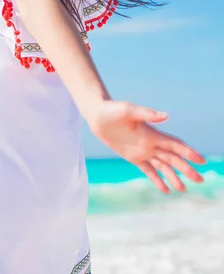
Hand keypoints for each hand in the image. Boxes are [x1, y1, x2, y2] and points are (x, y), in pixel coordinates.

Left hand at [88, 100, 206, 192]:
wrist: (97, 114)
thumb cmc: (113, 109)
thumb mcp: (129, 110)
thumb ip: (147, 114)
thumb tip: (166, 116)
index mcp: (152, 133)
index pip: (174, 145)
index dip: (188, 152)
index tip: (201, 161)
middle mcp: (150, 143)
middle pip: (172, 158)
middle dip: (186, 169)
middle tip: (201, 180)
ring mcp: (142, 150)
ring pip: (162, 166)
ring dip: (173, 176)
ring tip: (183, 189)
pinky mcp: (132, 156)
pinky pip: (147, 170)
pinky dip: (156, 179)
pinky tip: (165, 189)